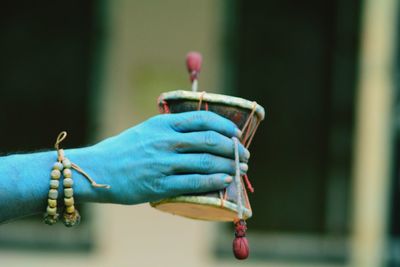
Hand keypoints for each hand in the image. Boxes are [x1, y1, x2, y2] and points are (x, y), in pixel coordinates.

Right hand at [74, 111, 249, 204]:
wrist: (97, 170)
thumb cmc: (124, 150)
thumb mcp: (147, 130)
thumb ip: (172, 130)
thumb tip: (201, 133)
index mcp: (163, 124)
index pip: (202, 119)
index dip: (224, 126)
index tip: (236, 134)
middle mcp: (165, 141)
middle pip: (209, 140)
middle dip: (232, 148)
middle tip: (244, 155)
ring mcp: (163, 163)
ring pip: (205, 162)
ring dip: (229, 165)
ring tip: (240, 169)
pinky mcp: (160, 185)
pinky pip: (194, 182)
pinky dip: (214, 181)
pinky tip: (226, 181)